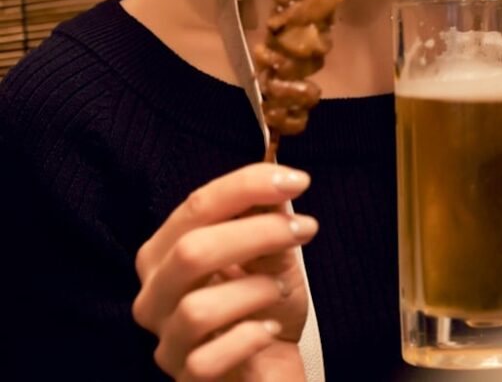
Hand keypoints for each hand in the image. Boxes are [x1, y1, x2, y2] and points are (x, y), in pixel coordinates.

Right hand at [132, 163, 317, 380]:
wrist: (269, 368)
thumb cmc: (263, 306)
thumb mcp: (271, 255)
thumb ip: (265, 219)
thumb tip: (276, 181)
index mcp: (166, 254)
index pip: (195, 207)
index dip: (246, 187)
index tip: (298, 181)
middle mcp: (155, 296)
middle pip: (190, 252)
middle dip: (257, 233)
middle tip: (305, 229)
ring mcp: (167, 342)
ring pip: (197, 309)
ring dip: (254, 290)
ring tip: (281, 288)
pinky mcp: (187, 380)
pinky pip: (209, 360)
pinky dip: (248, 339)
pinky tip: (270, 330)